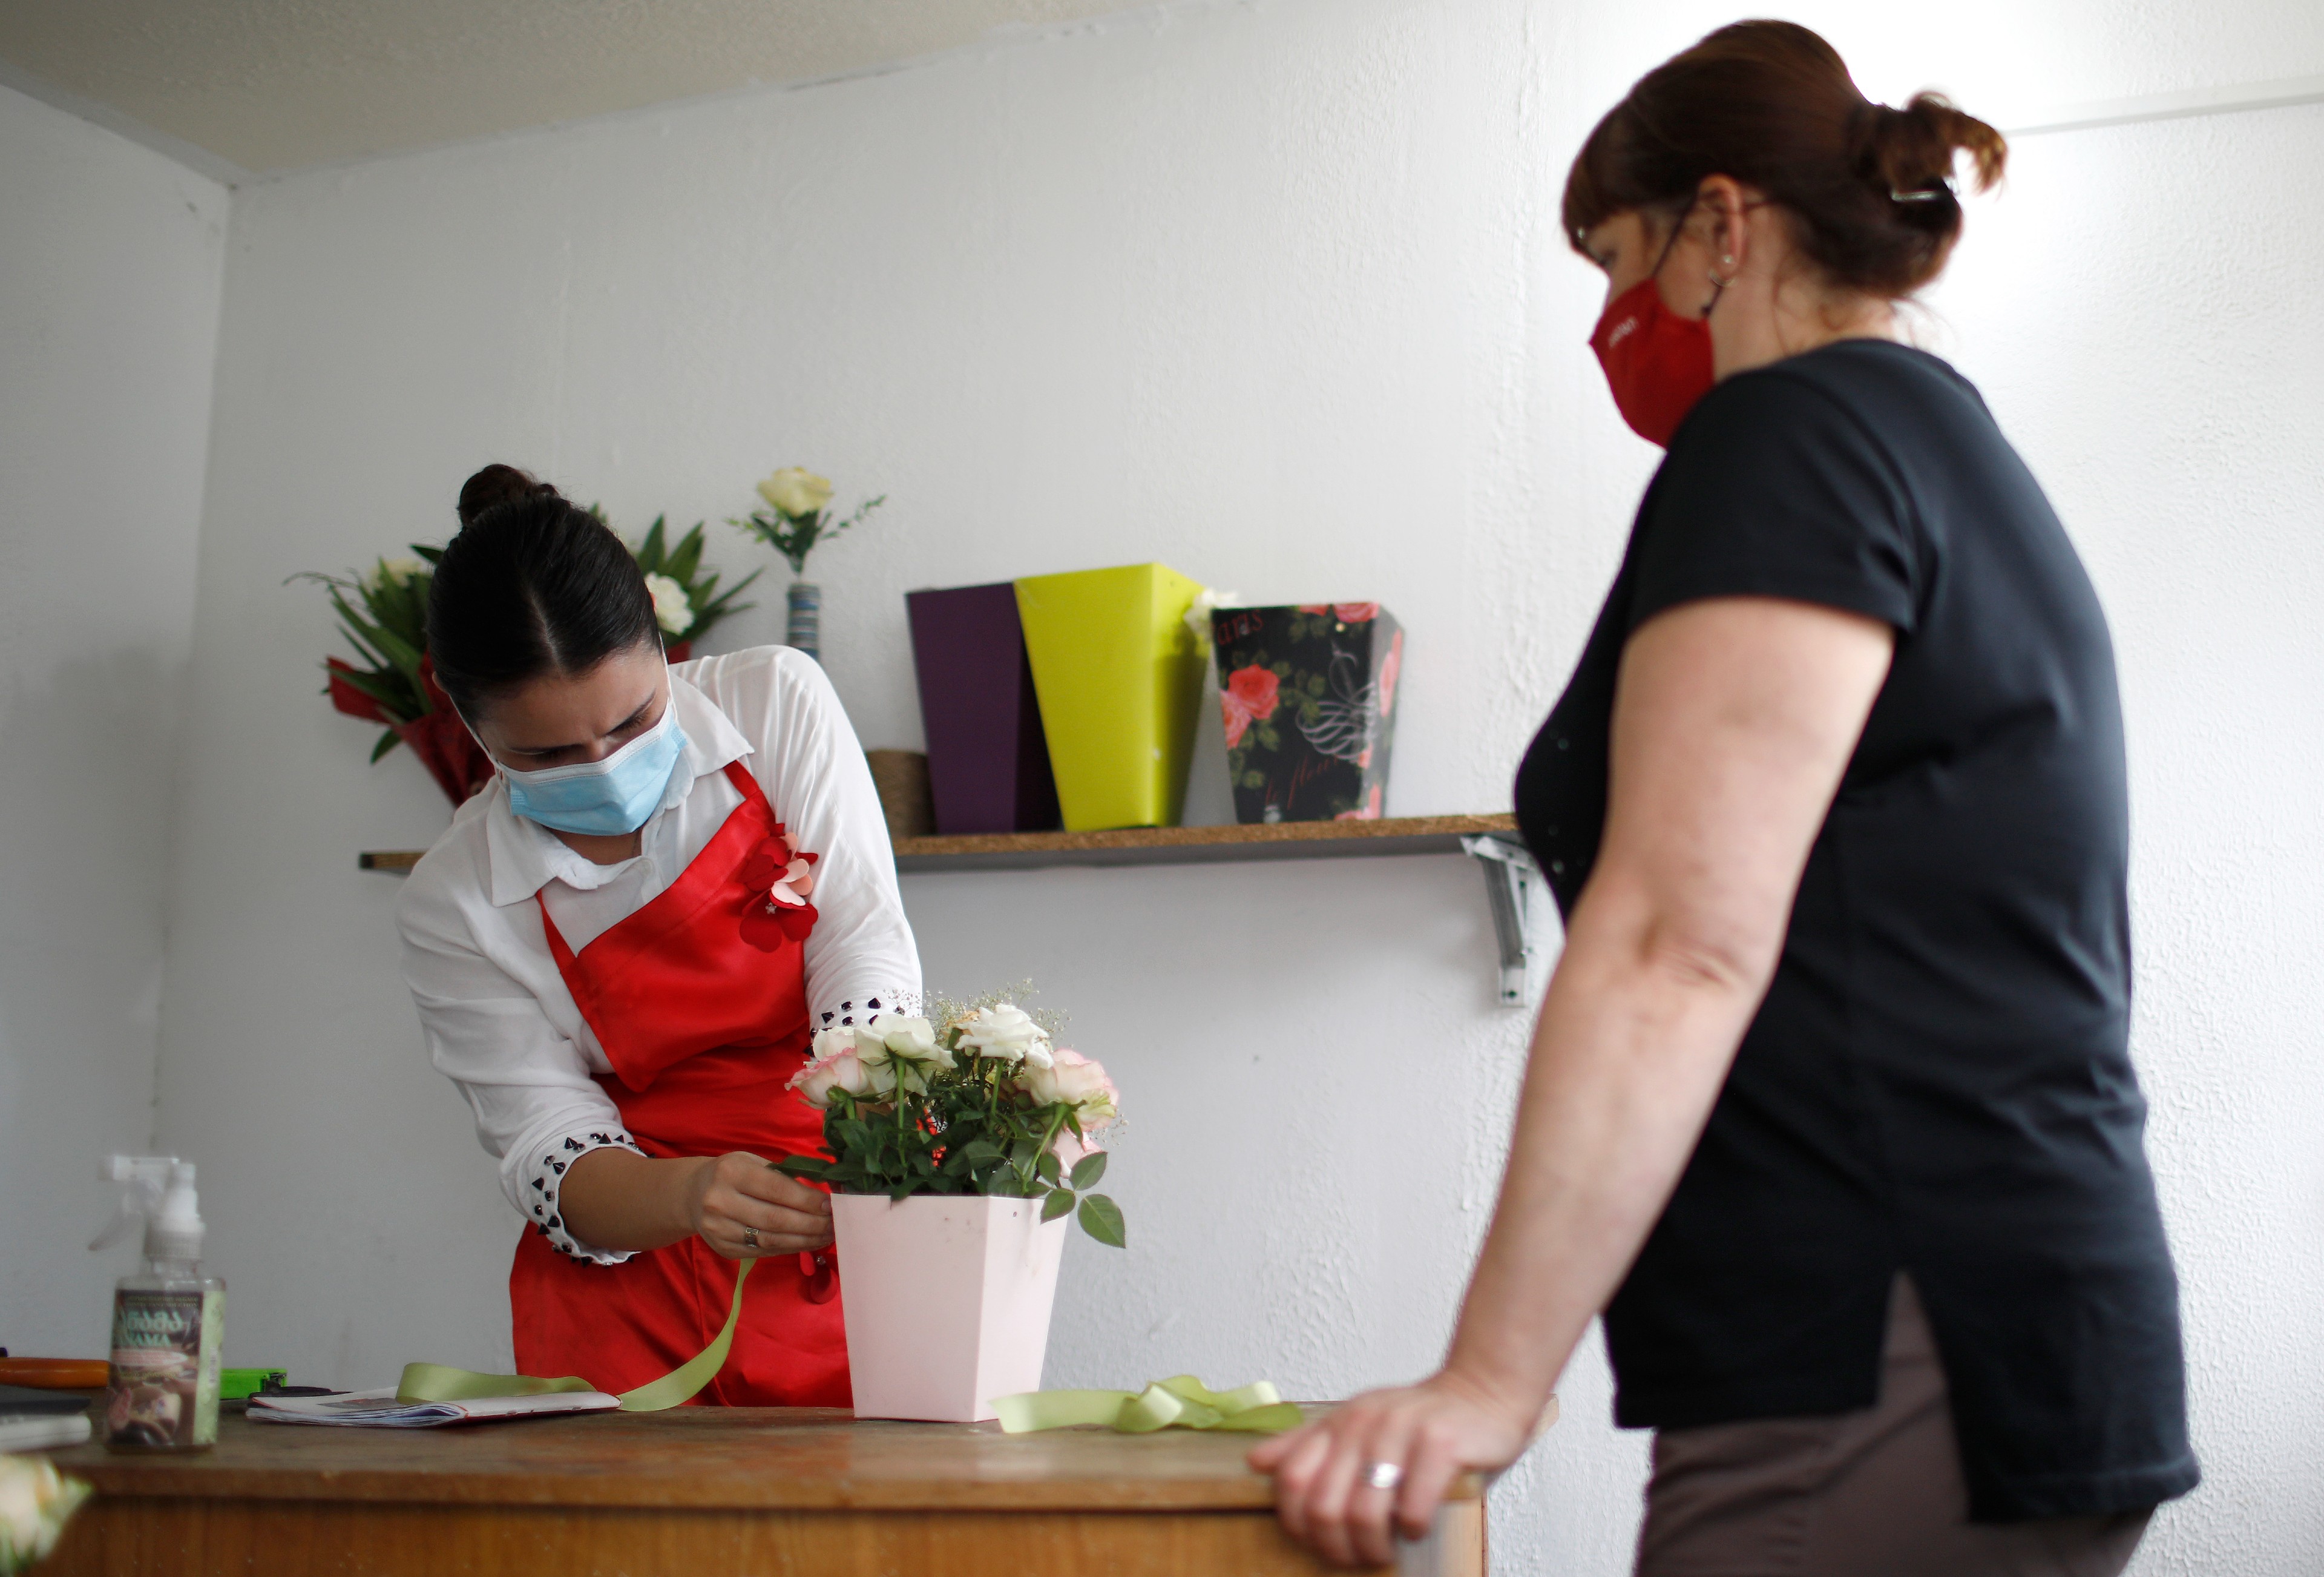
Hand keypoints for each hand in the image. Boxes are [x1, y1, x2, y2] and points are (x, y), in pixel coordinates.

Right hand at [685, 1151, 832, 1258]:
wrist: (692, 1194)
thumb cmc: (733, 1173)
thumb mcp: (753, 1162)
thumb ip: (783, 1176)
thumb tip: (824, 1194)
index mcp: (731, 1172)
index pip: (777, 1189)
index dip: (807, 1200)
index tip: (832, 1205)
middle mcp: (720, 1201)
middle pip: (775, 1219)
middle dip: (811, 1224)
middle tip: (836, 1224)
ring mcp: (718, 1229)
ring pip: (770, 1240)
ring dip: (804, 1241)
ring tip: (827, 1236)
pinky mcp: (722, 1249)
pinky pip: (762, 1252)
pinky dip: (789, 1249)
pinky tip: (807, 1243)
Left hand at [1247, 1368, 1537, 1567]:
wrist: (1481, 1392)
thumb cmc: (1417, 1423)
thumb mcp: (1355, 1425)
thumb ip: (1306, 1444)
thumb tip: (1256, 1461)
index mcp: (1338, 1422)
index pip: (1291, 1480)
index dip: (1297, 1523)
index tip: (1317, 1542)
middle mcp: (1363, 1422)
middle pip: (1323, 1507)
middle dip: (1337, 1547)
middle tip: (1357, 1557)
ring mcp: (1401, 1430)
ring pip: (1364, 1513)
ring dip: (1373, 1547)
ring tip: (1385, 1551)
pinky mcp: (1440, 1443)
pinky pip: (1412, 1506)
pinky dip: (1412, 1530)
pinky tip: (1417, 1528)